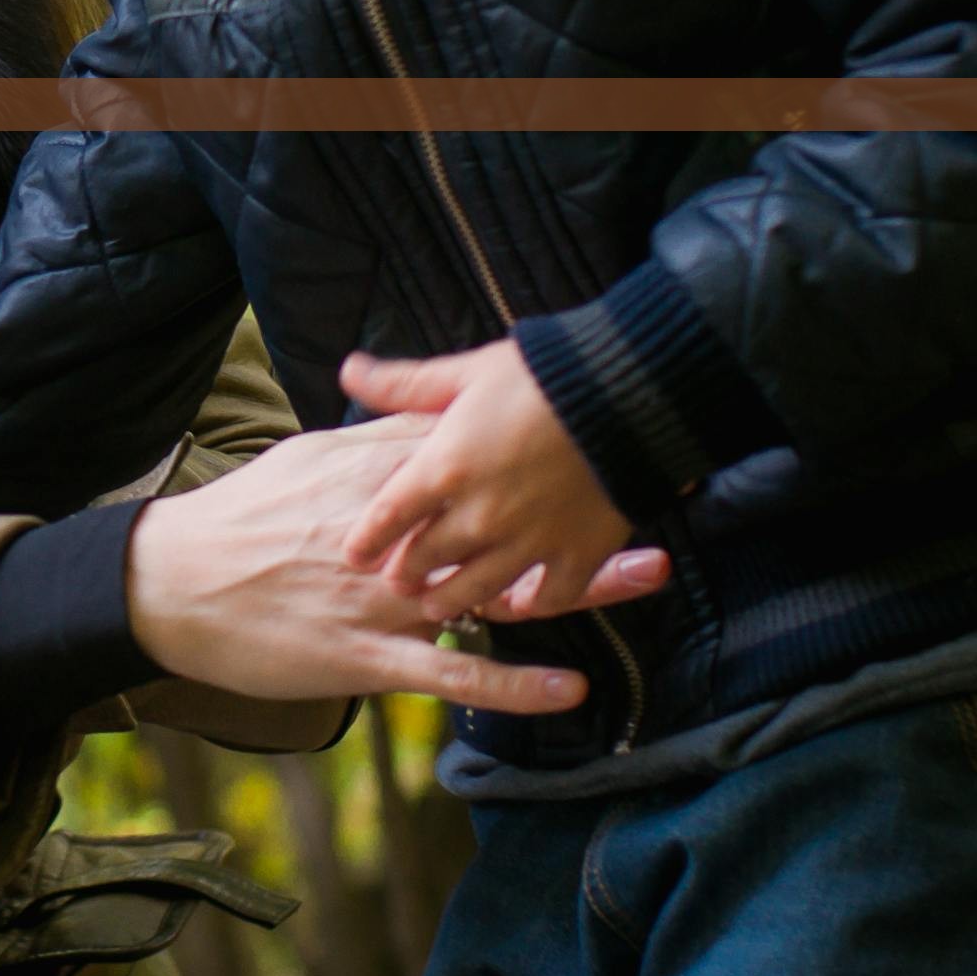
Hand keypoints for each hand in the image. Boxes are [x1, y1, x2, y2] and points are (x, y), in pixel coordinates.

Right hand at [124, 416, 669, 712]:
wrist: (168, 586)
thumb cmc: (235, 523)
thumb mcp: (300, 462)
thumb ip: (366, 440)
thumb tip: (421, 416)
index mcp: (368, 479)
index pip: (466, 449)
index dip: (537, 436)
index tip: (601, 420)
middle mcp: (388, 536)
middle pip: (502, 514)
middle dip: (580, 503)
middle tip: (655, 487)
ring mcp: (380, 599)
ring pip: (491, 590)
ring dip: (575, 584)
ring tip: (647, 574)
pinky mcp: (364, 656)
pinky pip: (451, 672)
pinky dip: (512, 682)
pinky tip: (570, 688)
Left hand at [337, 342, 634, 622]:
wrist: (627, 393)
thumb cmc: (541, 375)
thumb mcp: (466, 373)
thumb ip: (405, 384)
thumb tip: (349, 370)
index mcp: (443, 469)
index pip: (387, 518)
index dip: (366, 540)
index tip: (355, 555)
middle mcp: (479, 516)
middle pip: (427, 559)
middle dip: (407, 573)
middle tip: (397, 582)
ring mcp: (529, 541)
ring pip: (477, 589)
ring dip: (453, 599)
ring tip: (439, 605)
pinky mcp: (578, 555)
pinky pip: (549, 598)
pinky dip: (532, 605)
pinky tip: (521, 605)